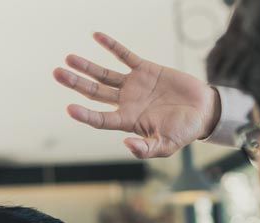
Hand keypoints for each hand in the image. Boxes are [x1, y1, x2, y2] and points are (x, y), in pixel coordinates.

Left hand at [53, 32, 220, 158]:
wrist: (203, 111)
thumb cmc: (184, 132)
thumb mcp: (166, 146)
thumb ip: (146, 148)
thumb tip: (126, 144)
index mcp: (128, 121)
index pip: (101, 119)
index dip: (85, 115)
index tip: (70, 108)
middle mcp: (126, 102)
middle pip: (95, 92)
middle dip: (76, 83)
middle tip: (57, 73)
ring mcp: (134, 85)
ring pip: (104, 75)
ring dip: (86, 66)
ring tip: (68, 58)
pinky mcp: (145, 70)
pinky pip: (124, 56)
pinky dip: (111, 46)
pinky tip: (96, 36)